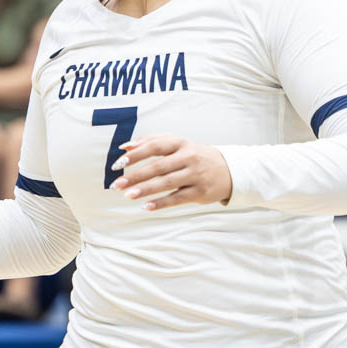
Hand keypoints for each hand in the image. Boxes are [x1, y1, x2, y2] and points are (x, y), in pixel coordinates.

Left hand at [110, 136, 233, 209]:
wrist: (228, 170)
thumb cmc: (194, 155)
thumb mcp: (177, 144)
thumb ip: (151, 141)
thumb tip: (125, 146)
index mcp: (181, 143)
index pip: (154, 146)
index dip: (135, 154)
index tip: (118, 162)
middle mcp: (189, 158)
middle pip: (158, 167)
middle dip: (136, 175)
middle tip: (117, 184)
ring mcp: (195, 175)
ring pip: (167, 183)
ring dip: (146, 189)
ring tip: (128, 195)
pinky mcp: (200, 192)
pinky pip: (177, 198)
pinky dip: (161, 203)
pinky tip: (146, 206)